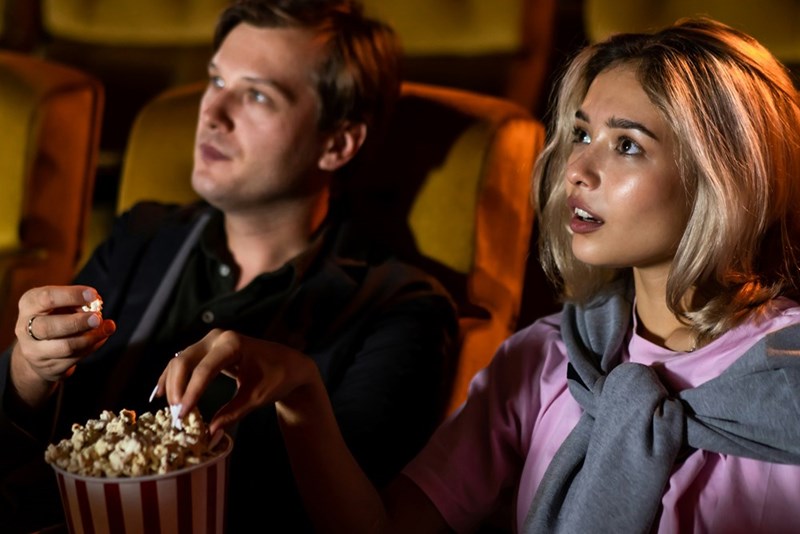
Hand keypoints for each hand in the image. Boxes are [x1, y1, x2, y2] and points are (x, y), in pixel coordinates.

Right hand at [11, 286, 115, 406]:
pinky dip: (92, 347)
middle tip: (97, 318)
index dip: (71, 295)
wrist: (40, 350)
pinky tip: (100, 338)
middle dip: (77, 322)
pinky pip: (75, 358)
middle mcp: (25, 328)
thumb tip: (97, 304)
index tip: (93, 295)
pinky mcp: (49, 367)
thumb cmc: (56, 316)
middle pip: (48, 327)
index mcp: (29, 304)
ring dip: (90, 337)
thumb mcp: (62, 304)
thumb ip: (78, 302)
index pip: (47, 298)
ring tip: (107, 328)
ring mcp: (35, 351)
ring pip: (65, 347)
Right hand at [155, 329, 319, 435]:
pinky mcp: (206, 349)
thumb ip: (232, 413)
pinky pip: (184, 362)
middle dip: (177, 389)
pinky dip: (172, 377)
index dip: (192, 393)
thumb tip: (209, 433)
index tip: (183, 416)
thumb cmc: (277, 378)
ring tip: (171, 412)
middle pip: (184, 361)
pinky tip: (159, 394)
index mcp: (233, 344)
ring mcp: (210, 341)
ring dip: (172, 386)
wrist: (289, 364)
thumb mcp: (256, 397)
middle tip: (176, 416)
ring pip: (180, 361)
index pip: (205, 369)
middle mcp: (218, 338)